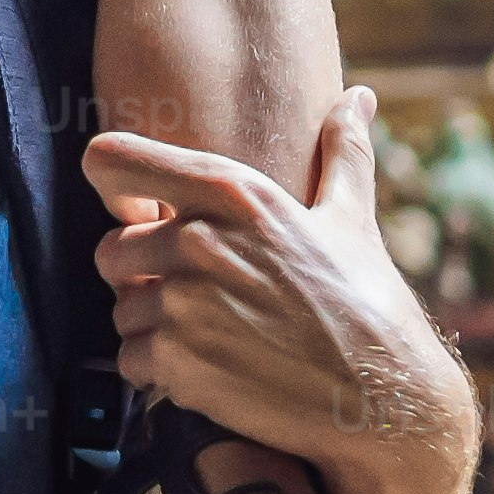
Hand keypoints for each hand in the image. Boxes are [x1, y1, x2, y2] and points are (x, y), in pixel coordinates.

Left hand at [88, 89, 472, 490]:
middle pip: (110, 250)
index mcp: (233, 193)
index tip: (138, 212)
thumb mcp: (352, 216)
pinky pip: (132, 360)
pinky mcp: (177, 362)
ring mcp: (183, 303)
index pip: (112, 159)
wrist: (383, 395)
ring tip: (209, 336)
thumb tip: (360, 97)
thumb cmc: (368, 302)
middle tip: (190, 296)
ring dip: (152, 328)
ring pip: (122, 310)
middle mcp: (198, 240)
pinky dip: (160, 371)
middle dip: (141, 276)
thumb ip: (343, 151)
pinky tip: (208, 370)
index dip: (113, 186)